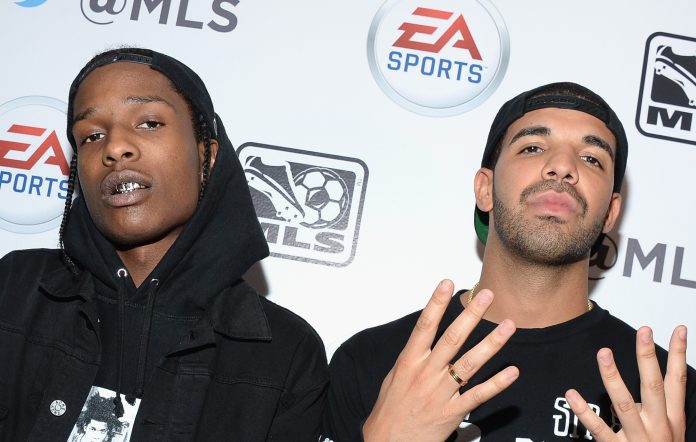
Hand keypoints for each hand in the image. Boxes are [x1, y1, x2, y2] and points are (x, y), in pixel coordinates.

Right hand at [362, 280, 518, 441]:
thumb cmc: (389, 409)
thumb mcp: (395, 376)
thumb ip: (414, 357)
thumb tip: (426, 337)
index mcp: (409, 361)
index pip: (425, 326)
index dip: (437, 303)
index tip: (448, 283)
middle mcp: (426, 374)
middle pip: (452, 338)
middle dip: (471, 315)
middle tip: (486, 295)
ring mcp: (440, 393)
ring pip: (470, 363)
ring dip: (491, 343)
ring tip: (508, 325)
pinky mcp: (452, 413)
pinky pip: (478, 396)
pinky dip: (496, 383)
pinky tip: (512, 371)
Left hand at [565, 326, 687, 440]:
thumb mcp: (669, 430)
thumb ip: (657, 405)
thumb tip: (647, 375)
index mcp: (672, 419)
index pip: (677, 380)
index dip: (679, 354)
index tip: (679, 330)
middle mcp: (658, 427)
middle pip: (653, 386)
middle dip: (648, 357)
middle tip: (643, 331)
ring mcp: (638, 439)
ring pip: (625, 403)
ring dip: (613, 377)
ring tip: (603, 353)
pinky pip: (600, 430)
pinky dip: (585, 412)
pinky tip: (572, 394)